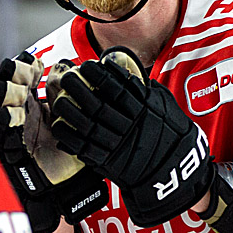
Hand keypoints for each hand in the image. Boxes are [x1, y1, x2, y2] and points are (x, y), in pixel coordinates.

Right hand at [0, 51, 106, 232]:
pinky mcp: (10, 153)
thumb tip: (67, 69)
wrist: (62, 193)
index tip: (32, 59)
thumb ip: (66, 98)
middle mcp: (18, 120)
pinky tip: (10, 114)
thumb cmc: (68, 156)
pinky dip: (4, 125)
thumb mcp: (71, 122)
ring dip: (2, 97)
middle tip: (17, 64)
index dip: (24, 70)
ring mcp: (11, 136)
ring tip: (9, 83)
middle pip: (7, 93)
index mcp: (31, 109)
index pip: (23, 84)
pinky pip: (2, 138)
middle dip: (10, 78)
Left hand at [50, 47, 213, 226]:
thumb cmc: (171, 132)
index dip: (99, 76)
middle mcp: (129, 127)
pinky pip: (85, 149)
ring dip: (70, 112)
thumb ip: (145, 89)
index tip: (87, 65)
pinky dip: (70, 137)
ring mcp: (118, 145)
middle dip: (79, 89)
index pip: (116, 89)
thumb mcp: (164, 105)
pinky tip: (59, 125)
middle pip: (97, 105)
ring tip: (58, 100)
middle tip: (67, 77)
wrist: (174, 167)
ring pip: (88, 126)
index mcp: (143, 110)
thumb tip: (126, 73)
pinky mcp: (109, 162)